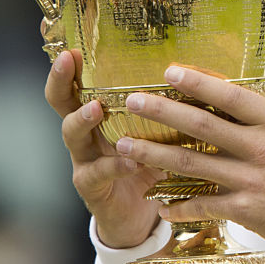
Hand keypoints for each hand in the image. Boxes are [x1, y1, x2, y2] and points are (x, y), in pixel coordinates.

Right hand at [44, 50, 161, 248]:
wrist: (140, 217)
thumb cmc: (152, 166)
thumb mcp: (159, 134)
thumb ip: (169, 111)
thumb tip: (203, 76)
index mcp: (101, 116)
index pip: (80, 84)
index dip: (72, 66)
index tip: (72, 45)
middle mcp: (86, 135)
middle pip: (62, 103)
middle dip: (61, 81)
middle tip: (66, 61)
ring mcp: (85, 161)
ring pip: (72, 135)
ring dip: (83, 119)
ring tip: (95, 109)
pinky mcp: (92, 188)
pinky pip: (97, 174)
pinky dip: (115, 166)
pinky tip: (130, 161)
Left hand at [114, 63, 264, 254]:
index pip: (232, 97)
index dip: (199, 83)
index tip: (170, 71)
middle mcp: (260, 149)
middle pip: (202, 127)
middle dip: (163, 112)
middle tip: (132, 102)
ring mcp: (250, 180)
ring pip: (193, 165)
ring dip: (156, 154)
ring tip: (125, 146)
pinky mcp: (246, 209)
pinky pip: (205, 206)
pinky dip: (180, 206)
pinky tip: (159, 204)